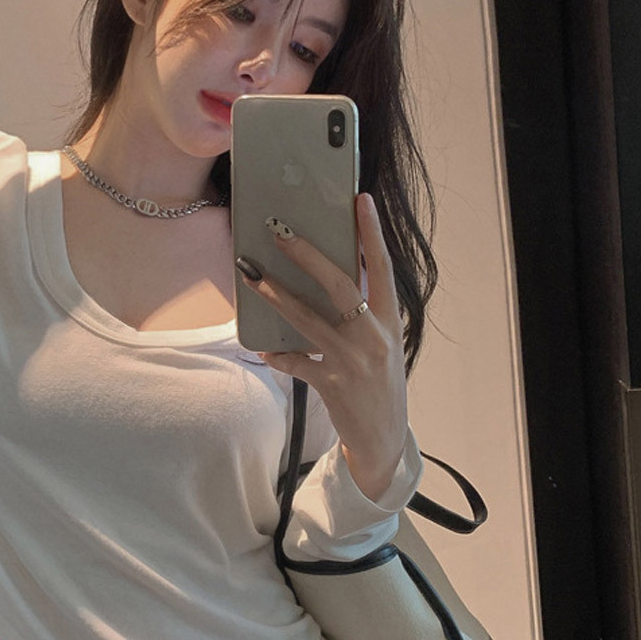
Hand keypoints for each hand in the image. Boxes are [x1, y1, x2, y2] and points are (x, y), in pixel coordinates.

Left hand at [238, 193, 408, 501]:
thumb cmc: (379, 384)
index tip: (361, 200)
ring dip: (277, 295)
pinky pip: (296, 363)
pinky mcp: (332, 384)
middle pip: (339, 284)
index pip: (382, 268)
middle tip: (279, 230)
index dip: (372, 234)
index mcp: (388, 322)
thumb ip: (360, 315)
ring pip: (309, 318)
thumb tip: (329, 278)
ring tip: (252, 274)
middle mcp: (373, 337)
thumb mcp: (380, 345)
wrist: (384, 438)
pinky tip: (263, 349)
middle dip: (306, 254)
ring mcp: (352, 361)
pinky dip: (278, 355)